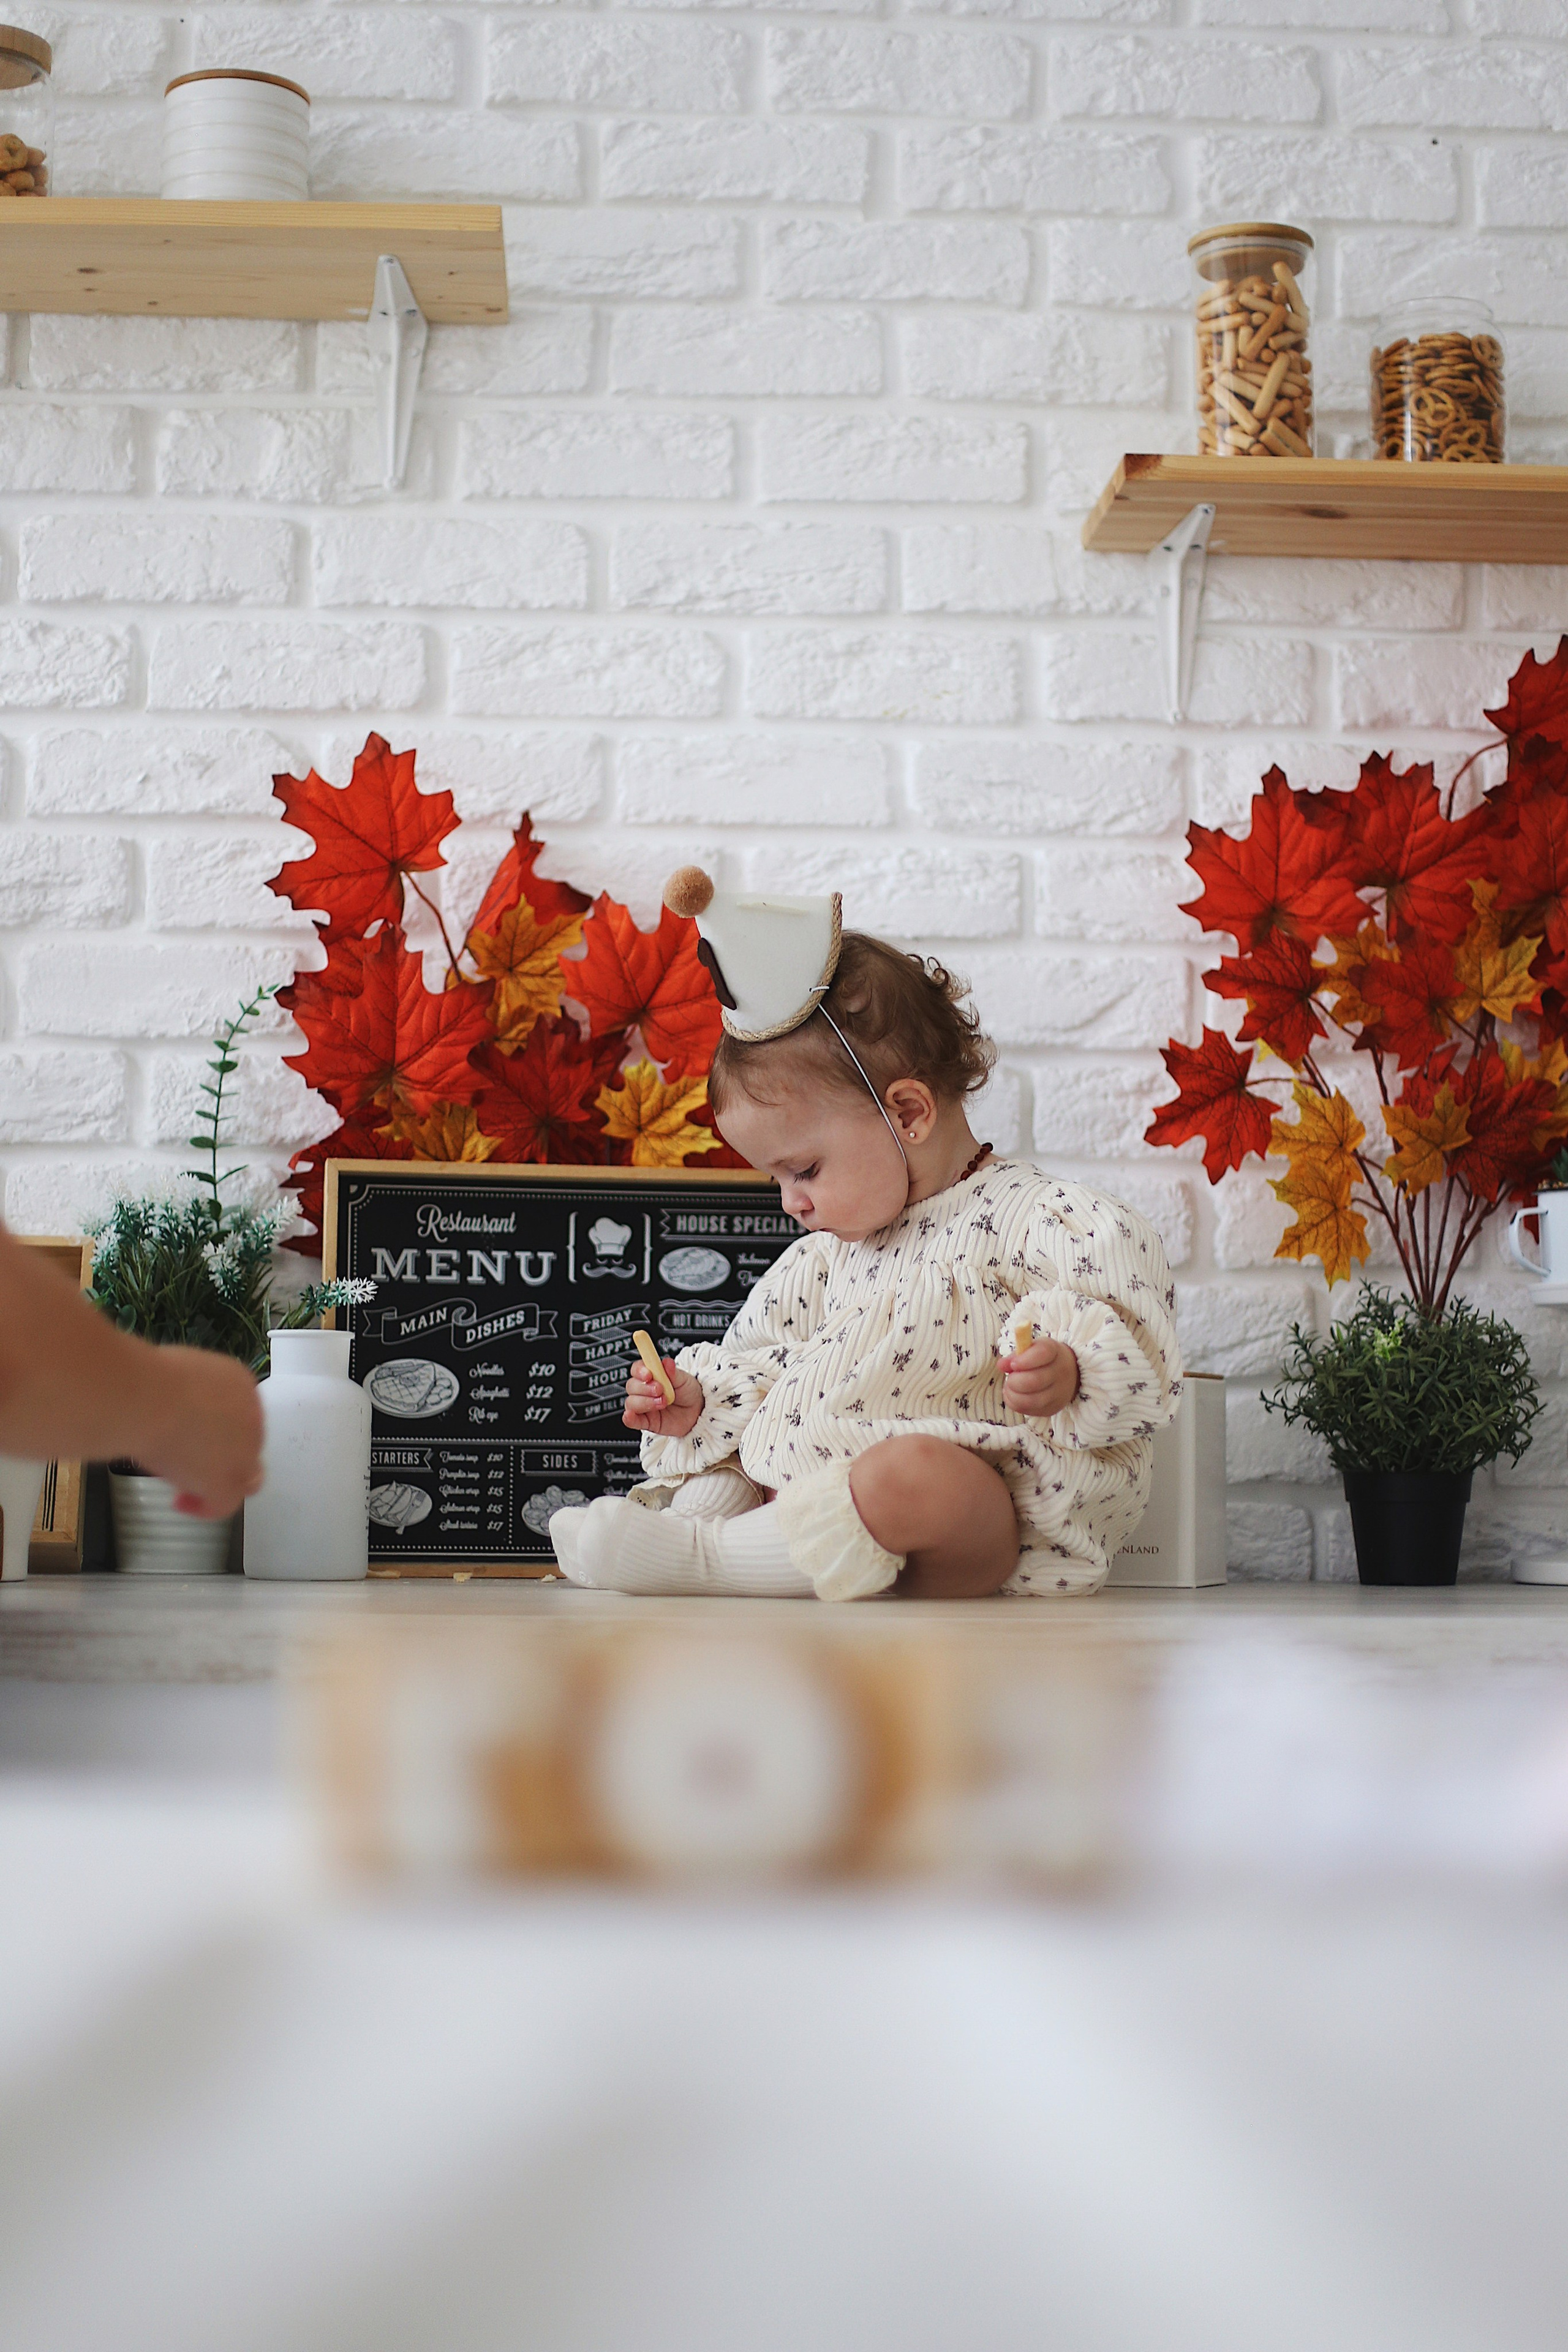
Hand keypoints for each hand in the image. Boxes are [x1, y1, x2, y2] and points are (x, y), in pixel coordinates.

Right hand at [135, 1348, 264, 1517]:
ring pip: (247, 1475)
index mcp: (240, 1385)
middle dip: (220, 1453)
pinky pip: (225, 1503)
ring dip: (223, 1481)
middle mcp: (252, 1417)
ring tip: (189, 1487)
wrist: (148, 1398)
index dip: (217, 1427)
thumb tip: (174, 1407)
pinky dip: (205, 1507)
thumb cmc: (150, 1378)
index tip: (191, 1433)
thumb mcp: (177, 1374)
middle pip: (245, 1444)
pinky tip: (182, 1503)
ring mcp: (245, 1451)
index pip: (239, 1413)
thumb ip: (188, 1393)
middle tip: (188, 1460)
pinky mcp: (228, 1481)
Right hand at [623, 1357, 703, 1439]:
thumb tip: (667, 1362)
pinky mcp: (645, 1421)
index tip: (648, 1374)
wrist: (698, 1412)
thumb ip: (673, 1373)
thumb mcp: (684, 1380)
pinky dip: (629, 1418)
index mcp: (651, 1375)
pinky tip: (630, 1416)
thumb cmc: (689, 1393)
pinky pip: (631, 1421)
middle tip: (660, 1390)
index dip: (639, 1371)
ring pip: (631, 1402)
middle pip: (631, 1386)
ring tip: (663, 1403)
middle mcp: (644, 1390)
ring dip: (645, 1402)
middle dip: (645, 1388)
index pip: (637, 1369)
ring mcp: (643, 1406)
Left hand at [1000, 1337, 1079, 1418]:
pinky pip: (1029, 1410)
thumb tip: (1001, 1365)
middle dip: (1015, 1381)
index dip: (1025, 1360)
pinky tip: (1014, 1396)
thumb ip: (1015, 1356)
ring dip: (1013, 1394)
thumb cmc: (1043, 1360)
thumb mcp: (1031, 1351)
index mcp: (1054, 1351)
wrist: (1068, 1376)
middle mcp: (1060, 1372)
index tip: (1013, 1364)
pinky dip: (1016, 1404)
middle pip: (1036, 1380)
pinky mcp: (1052, 1408)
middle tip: (1010, 1378)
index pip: (1043, 1353)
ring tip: (1009, 1388)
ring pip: (1032, 1400)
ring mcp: (1058, 1393)